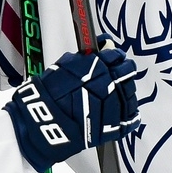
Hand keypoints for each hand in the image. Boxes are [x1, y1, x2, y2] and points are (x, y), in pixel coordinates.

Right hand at [4, 43, 139, 172]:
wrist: (40, 123)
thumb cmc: (48, 94)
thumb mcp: (64, 66)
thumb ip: (86, 56)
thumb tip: (105, 43)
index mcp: (96, 68)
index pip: (117, 56)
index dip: (116, 56)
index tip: (114, 58)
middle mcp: (108, 86)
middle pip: (127, 73)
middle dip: (123, 71)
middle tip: (117, 74)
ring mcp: (112, 108)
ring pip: (130, 95)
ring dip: (127, 92)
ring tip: (117, 94)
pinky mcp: (111, 128)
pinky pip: (129, 120)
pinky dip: (129, 116)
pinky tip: (124, 112)